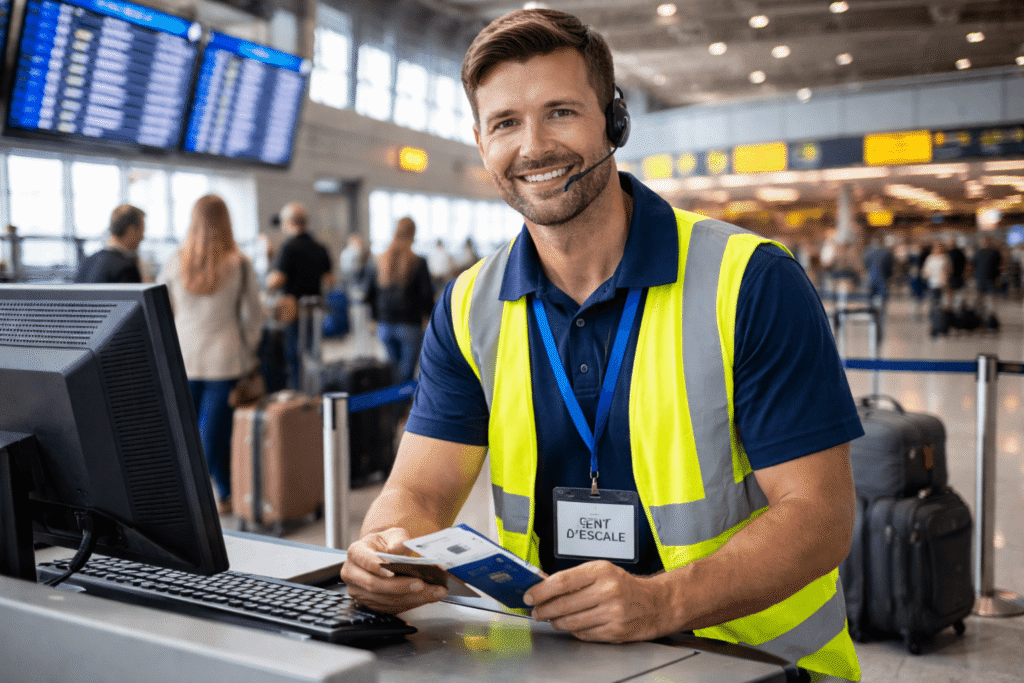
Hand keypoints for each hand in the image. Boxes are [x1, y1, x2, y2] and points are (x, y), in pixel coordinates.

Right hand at [339, 527, 446, 613]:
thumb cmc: (386, 544)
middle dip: (400, 586)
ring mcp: (360, 592)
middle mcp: (353, 574)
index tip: (392, 570)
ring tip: (433, 592)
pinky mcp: (371, 604)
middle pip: (374, 584)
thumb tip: (400, 548)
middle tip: (421, 584)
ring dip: (411, 598)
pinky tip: (427, 597)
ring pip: (384, 599)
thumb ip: (397, 539)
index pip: (363, 559)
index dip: (376, 566)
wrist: (383, 555)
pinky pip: (391, 608)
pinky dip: (411, 603)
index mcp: (356, 552)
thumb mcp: (393, 534)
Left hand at [523, 561, 675, 642]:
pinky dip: (573, 630)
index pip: (562, 581)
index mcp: (601, 571)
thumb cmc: (625, 585)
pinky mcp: (614, 632)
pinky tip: (572, 624)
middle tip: (536, 611)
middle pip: (563, 604)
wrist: (655, 603)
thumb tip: (543, 585)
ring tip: (551, 618)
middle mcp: (608, 591)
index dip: (540, 591)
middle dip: (543, 609)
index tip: (529, 595)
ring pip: (570, 622)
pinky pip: (583, 633)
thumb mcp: (602, 571)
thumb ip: (574, 578)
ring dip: (555, 622)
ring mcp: (612, 613)